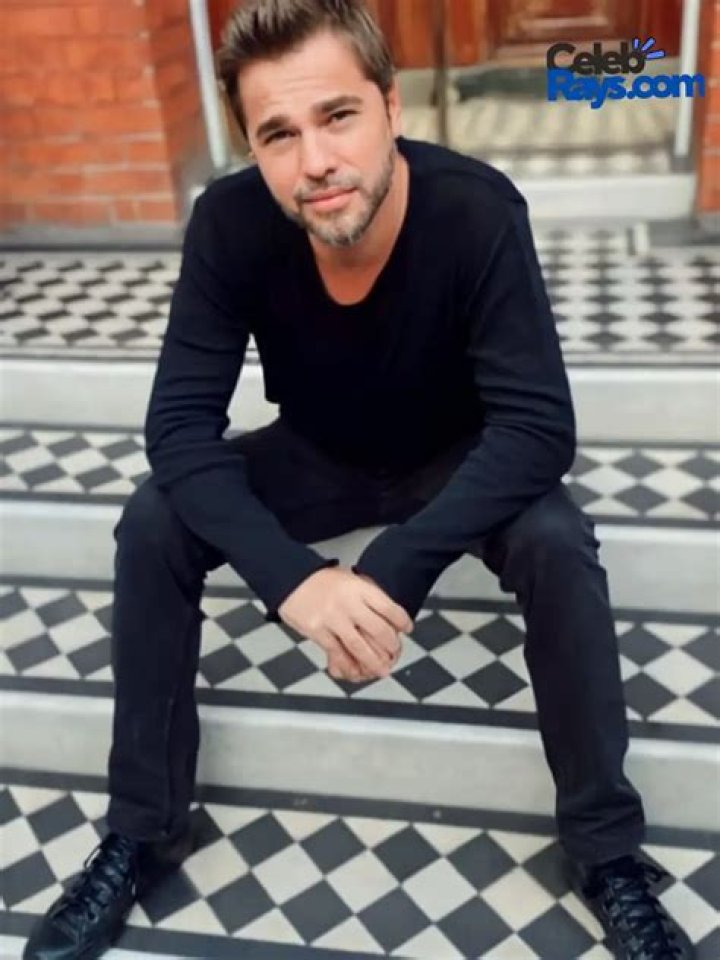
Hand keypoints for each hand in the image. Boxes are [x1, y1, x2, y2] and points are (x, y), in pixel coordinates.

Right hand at [278, 567, 411, 679]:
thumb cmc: (320, 580)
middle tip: (395, 652)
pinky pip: (337, 653)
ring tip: (382, 669)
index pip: (389, 607)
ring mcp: (332, 617)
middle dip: (391, 645)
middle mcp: (348, 603)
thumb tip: (388, 615)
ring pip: (360, 646)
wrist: (290, 579)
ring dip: (374, 662)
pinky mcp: (317, 630)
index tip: (407, 628)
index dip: (402, 621)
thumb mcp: (350, 579)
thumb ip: (367, 595)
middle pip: (378, 630)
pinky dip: (348, 664)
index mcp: (359, 588)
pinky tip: (355, 671)